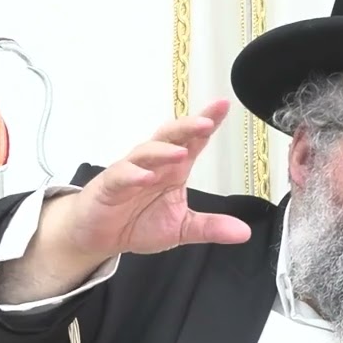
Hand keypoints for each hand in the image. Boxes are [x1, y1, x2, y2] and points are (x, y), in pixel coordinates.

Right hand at [52, 99, 253, 258]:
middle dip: (187, 127)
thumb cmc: (137, 222)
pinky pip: (121, 176)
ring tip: (180, 153)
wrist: (99, 236)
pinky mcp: (109, 186)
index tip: (223, 106)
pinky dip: (133, 175)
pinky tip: (146, 177)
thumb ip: (210, 228)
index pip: (192, 141)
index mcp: (173, 170)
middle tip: (206, 122)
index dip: (207, 122)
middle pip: (170, 137)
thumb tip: (244, 233)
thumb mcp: (181, 229)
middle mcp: (153, 164)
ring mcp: (129, 172)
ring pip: (145, 152)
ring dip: (162, 151)